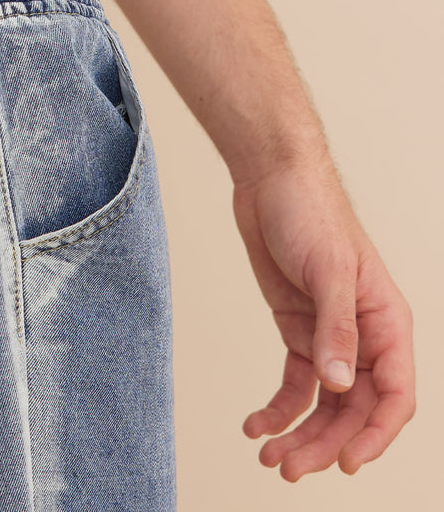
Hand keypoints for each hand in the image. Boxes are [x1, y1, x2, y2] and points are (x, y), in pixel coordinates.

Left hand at [230, 154, 415, 479]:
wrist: (270, 178)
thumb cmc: (311, 212)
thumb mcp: (329, 269)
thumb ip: (335, 328)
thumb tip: (341, 386)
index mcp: (388, 325)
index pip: (394, 398)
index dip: (374, 436)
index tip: (344, 463)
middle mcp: (364, 338)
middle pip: (354, 410)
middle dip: (324, 444)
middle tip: (287, 470)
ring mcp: (330, 336)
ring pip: (324, 404)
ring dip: (299, 434)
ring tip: (268, 460)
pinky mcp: (297, 328)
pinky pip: (295, 382)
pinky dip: (277, 407)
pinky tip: (254, 425)